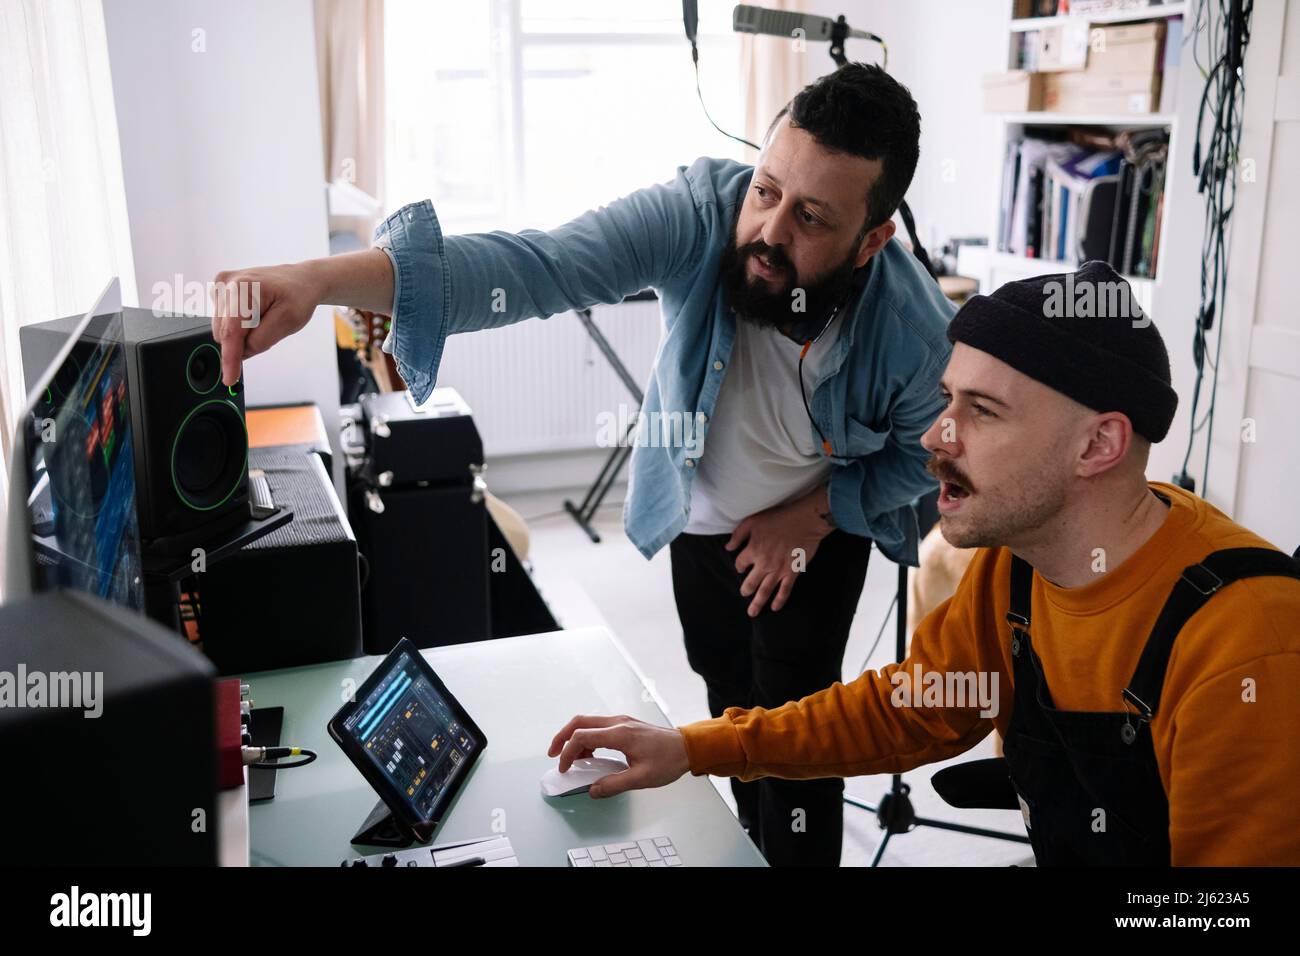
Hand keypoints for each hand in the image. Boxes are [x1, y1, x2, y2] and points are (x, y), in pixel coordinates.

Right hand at [210, 262, 321, 386]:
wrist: (301, 280)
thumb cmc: (298, 296)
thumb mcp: (288, 321)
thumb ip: (262, 339)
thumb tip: (241, 353)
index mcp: (243, 287)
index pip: (231, 332)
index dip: (230, 359)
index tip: (229, 378)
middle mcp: (226, 283)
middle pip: (225, 333)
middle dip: (244, 341)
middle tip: (268, 328)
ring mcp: (220, 286)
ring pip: (223, 330)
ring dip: (243, 333)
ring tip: (263, 317)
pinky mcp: (219, 291)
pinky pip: (225, 322)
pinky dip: (240, 326)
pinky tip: (254, 314)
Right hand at [547, 715, 690, 797]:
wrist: (687, 747)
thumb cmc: (669, 760)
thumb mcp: (641, 779)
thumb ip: (614, 785)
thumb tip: (593, 790)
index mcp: (620, 734)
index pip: (582, 737)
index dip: (567, 752)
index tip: (564, 769)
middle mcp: (618, 723)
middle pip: (580, 722)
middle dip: (562, 737)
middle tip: (553, 754)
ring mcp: (621, 721)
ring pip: (588, 723)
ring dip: (575, 738)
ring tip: (573, 760)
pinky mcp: (625, 725)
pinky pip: (599, 727)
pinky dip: (588, 738)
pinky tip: (591, 755)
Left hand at [726, 484, 834, 617]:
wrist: (805, 521)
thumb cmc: (779, 518)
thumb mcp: (753, 521)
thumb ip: (738, 535)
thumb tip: (728, 547)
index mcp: (753, 551)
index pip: (740, 564)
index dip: (739, 566)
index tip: (741, 567)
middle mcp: (764, 564)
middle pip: (750, 583)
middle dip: (745, 590)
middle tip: (744, 594)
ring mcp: (779, 570)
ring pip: (765, 591)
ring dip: (757, 603)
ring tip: (752, 612)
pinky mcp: (793, 572)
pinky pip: (785, 590)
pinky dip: (779, 601)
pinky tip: (774, 608)